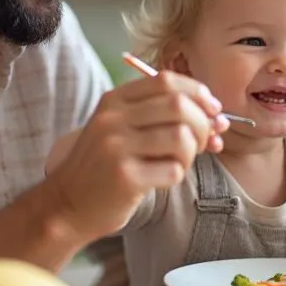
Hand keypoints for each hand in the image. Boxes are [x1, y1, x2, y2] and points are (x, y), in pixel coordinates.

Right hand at [45, 71, 228, 241]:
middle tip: (205, 142)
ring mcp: (117, 147)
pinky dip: (178, 175)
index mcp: (114, 101)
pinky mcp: (124, 178)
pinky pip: (173, 170)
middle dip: (203, 124)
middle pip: (179, 105)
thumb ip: (165, 118)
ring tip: (179, 163)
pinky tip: (162, 179)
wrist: (66, 205)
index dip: (198, 93)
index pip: (166, 80)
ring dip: (192, 153)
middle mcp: (113, 119)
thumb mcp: (122, 130)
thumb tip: (219, 119)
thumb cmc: (103, 167)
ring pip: (181, 138)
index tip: (213, 110)